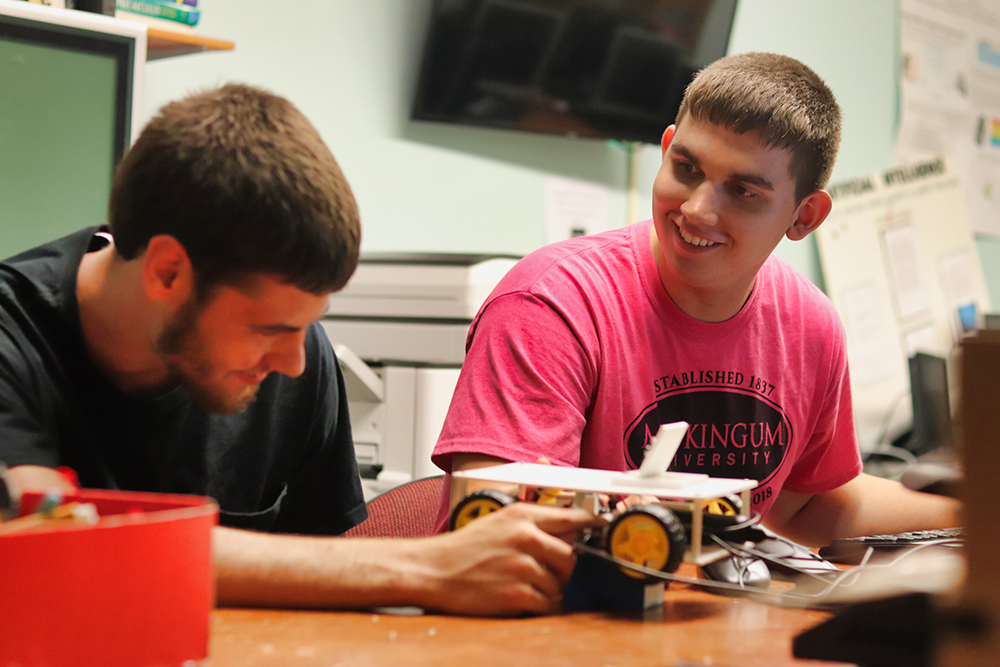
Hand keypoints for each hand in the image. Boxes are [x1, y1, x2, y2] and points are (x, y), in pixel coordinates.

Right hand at [417, 503, 602, 616]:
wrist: (434, 570)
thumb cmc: (465, 547)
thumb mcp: (499, 521)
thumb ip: (533, 522)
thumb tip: (568, 527)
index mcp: (522, 516)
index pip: (572, 517)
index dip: (591, 523)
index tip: (601, 526)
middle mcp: (526, 538)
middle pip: (570, 556)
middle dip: (562, 567)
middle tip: (544, 570)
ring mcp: (522, 567)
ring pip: (560, 583)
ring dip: (548, 588)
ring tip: (524, 585)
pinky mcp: (518, 594)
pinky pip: (548, 604)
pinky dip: (540, 606)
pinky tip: (523, 599)